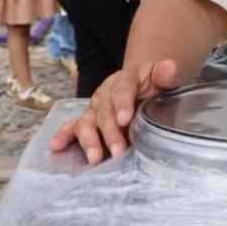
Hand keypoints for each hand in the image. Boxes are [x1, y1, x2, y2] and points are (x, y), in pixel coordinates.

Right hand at [49, 59, 182, 163]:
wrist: (142, 86)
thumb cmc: (152, 85)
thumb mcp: (161, 78)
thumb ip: (165, 75)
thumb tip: (170, 67)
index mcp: (124, 81)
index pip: (122, 91)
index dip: (122, 105)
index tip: (126, 119)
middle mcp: (105, 94)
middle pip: (104, 112)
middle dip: (110, 132)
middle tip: (118, 150)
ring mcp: (94, 108)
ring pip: (86, 122)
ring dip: (89, 140)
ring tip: (95, 158)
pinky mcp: (87, 120)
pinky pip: (73, 127)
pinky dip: (63, 136)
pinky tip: (56, 146)